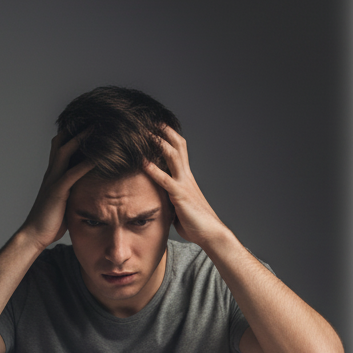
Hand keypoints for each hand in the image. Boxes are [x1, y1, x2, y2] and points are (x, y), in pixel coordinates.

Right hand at [18, 132, 93, 249]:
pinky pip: (72, 173)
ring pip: (65, 151)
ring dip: (81, 139)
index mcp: (53, 174)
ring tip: (96, 128)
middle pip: (62, 142)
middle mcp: (52, 172)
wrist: (35, 234)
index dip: (72, 134)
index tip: (87, 125)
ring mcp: (53, 180)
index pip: (60, 147)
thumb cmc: (51, 221)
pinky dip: (86, 164)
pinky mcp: (58, 191)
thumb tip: (87, 191)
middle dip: (76, 129)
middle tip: (93, 118)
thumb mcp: (65, 201)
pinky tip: (98, 158)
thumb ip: (73, 191)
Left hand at [143, 126, 227, 248]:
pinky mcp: (180, 195)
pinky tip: (141, 161)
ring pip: (172, 155)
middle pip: (177, 145)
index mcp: (187, 178)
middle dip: (164, 130)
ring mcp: (184, 184)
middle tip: (149, 118)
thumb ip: (169, 198)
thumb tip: (157, 199)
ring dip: (157, 142)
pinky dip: (152, 168)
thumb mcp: (179, 207)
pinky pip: (164, 178)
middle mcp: (186, 176)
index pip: (179, 149)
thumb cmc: (196, 224)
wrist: (211, 234)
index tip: (156, 125)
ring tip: (143, 131)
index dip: (169, 135)